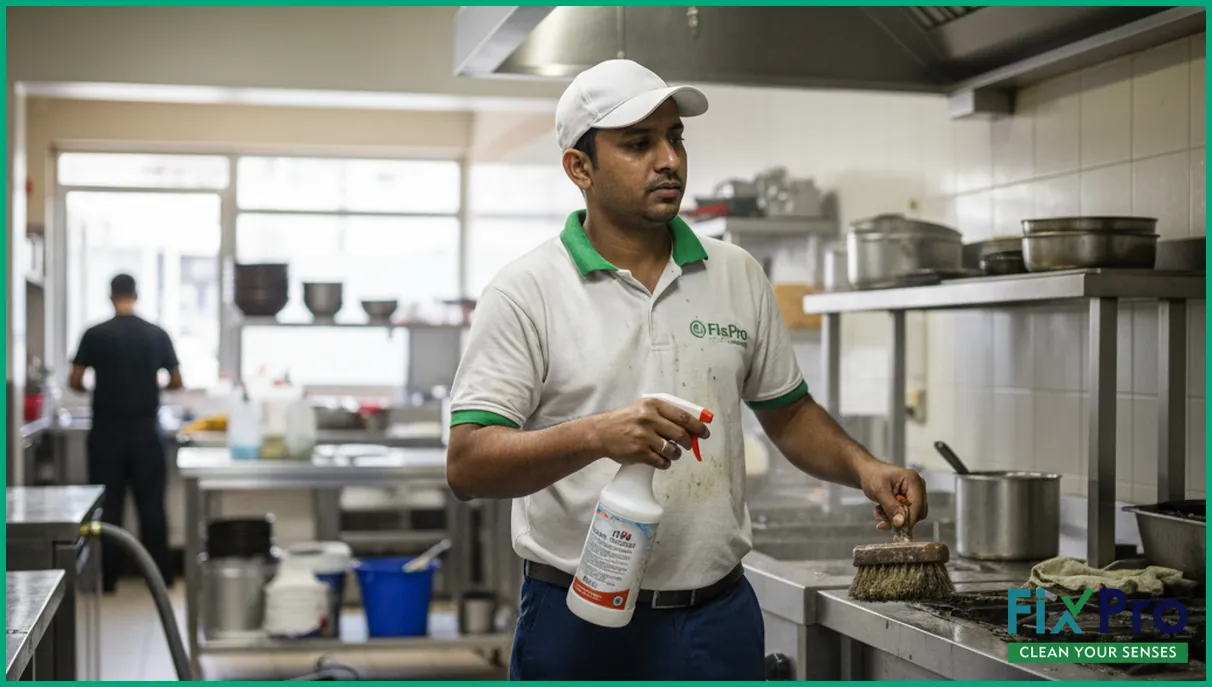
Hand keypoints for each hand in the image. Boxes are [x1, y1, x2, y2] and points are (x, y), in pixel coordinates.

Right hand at [587, 397, 710, 469]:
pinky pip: (661, 462)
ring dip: (676, 454)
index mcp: (653, 405)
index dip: (698, 426)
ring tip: (672, 453)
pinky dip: (666, 463)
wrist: (601, 433)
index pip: (683, 416)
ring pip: (672, 450)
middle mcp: (649, 419)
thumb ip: (664, 412)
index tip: (704, 433)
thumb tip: (691, 424)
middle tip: (688, 445)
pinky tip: (662, 460)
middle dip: (688, 442)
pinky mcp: (639, 452)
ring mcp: (644, 437)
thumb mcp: (643, 407)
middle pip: (681, 434)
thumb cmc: (625, 419)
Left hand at [859, 462, 927, 531]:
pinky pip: (905, 514)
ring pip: (910, 516)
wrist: (867, 472)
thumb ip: (891, 507)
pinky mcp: (909, 499)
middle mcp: (918, 487)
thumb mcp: (879, 491)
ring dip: (893, 518)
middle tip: (882, 521)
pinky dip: (892, 516)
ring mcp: (914, 493)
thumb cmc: (872, 477)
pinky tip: (881, 511)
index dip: (908, 520)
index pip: (917, 506)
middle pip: (917, 513)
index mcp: (913, 481)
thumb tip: (900, 524)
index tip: (896, 529)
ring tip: (878, 512)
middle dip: (899, 519)